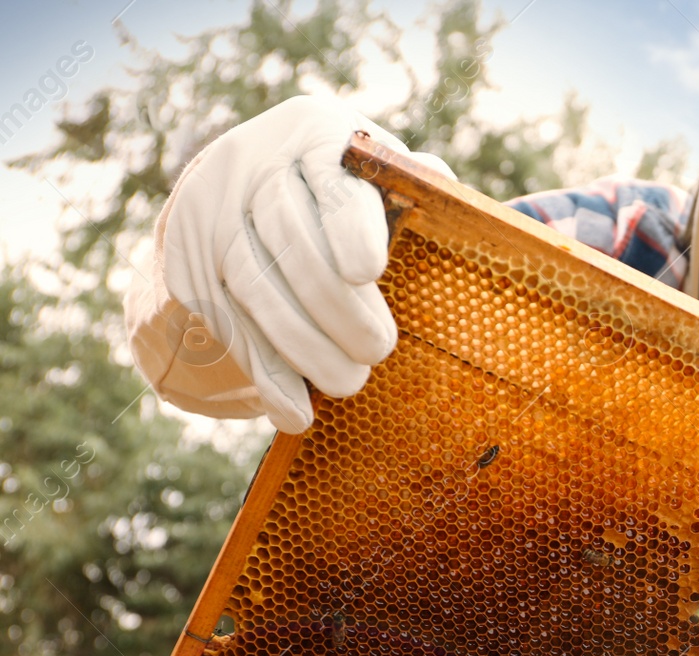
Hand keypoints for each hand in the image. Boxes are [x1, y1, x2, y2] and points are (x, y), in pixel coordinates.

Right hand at [124, 95, 453, 432]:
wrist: (241, 193)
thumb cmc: (342, 188)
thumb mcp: (374, 172)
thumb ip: (412, 182)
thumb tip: (444, 195)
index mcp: (310, 133)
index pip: (331, 182)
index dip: (349, 227)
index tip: (368, 271)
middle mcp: (248, 165)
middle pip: (291, 242)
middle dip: (336, 308)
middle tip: (379, 351)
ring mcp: (207, 218)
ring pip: (253, 288)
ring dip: (303, 348)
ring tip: (350, 383)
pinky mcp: (187, 269)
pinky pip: (226, 327)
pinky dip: (264, 376)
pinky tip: (296, 413)